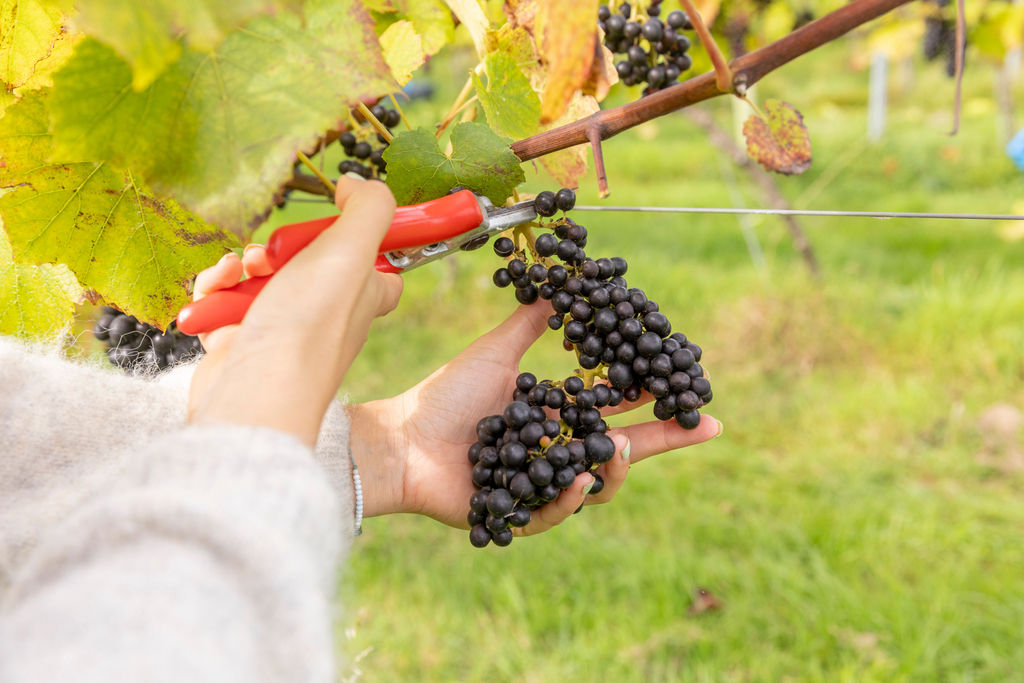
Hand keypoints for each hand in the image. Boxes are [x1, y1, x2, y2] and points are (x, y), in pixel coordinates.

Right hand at [187, 175, 402, 445]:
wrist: (253, 393)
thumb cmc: (308, 329)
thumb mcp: (351, 254)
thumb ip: (368, 210)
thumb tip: (359, 184)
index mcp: (364, 295)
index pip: (381, 263)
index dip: (366, 236)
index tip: (345, 215)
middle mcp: (328, 313)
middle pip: (309, 257)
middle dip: (281, 246)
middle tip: (275, 255)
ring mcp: (283, 326)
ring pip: (261, 273)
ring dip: (243, 264)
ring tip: (242, 275)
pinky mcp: (242, 337)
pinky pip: (227, 296)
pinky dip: (218, 288)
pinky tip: (217, 290)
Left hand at [349, 302, 721, 536]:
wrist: (402, 439)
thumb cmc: (445, 397)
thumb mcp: (495, 353)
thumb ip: (528, 324)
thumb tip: (554, 283)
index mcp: (555, 415)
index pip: (615, 407)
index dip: (652, 398)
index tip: (685, 385)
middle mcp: (555, 449)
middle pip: (622, 447)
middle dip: (666, 438)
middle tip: (705, 425)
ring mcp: (540, 484)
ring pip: (597, 484)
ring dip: (616, 467)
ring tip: (619, 447)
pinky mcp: (519, 515)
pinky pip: (555, 513)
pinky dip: (569, 497)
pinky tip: (580, 478)